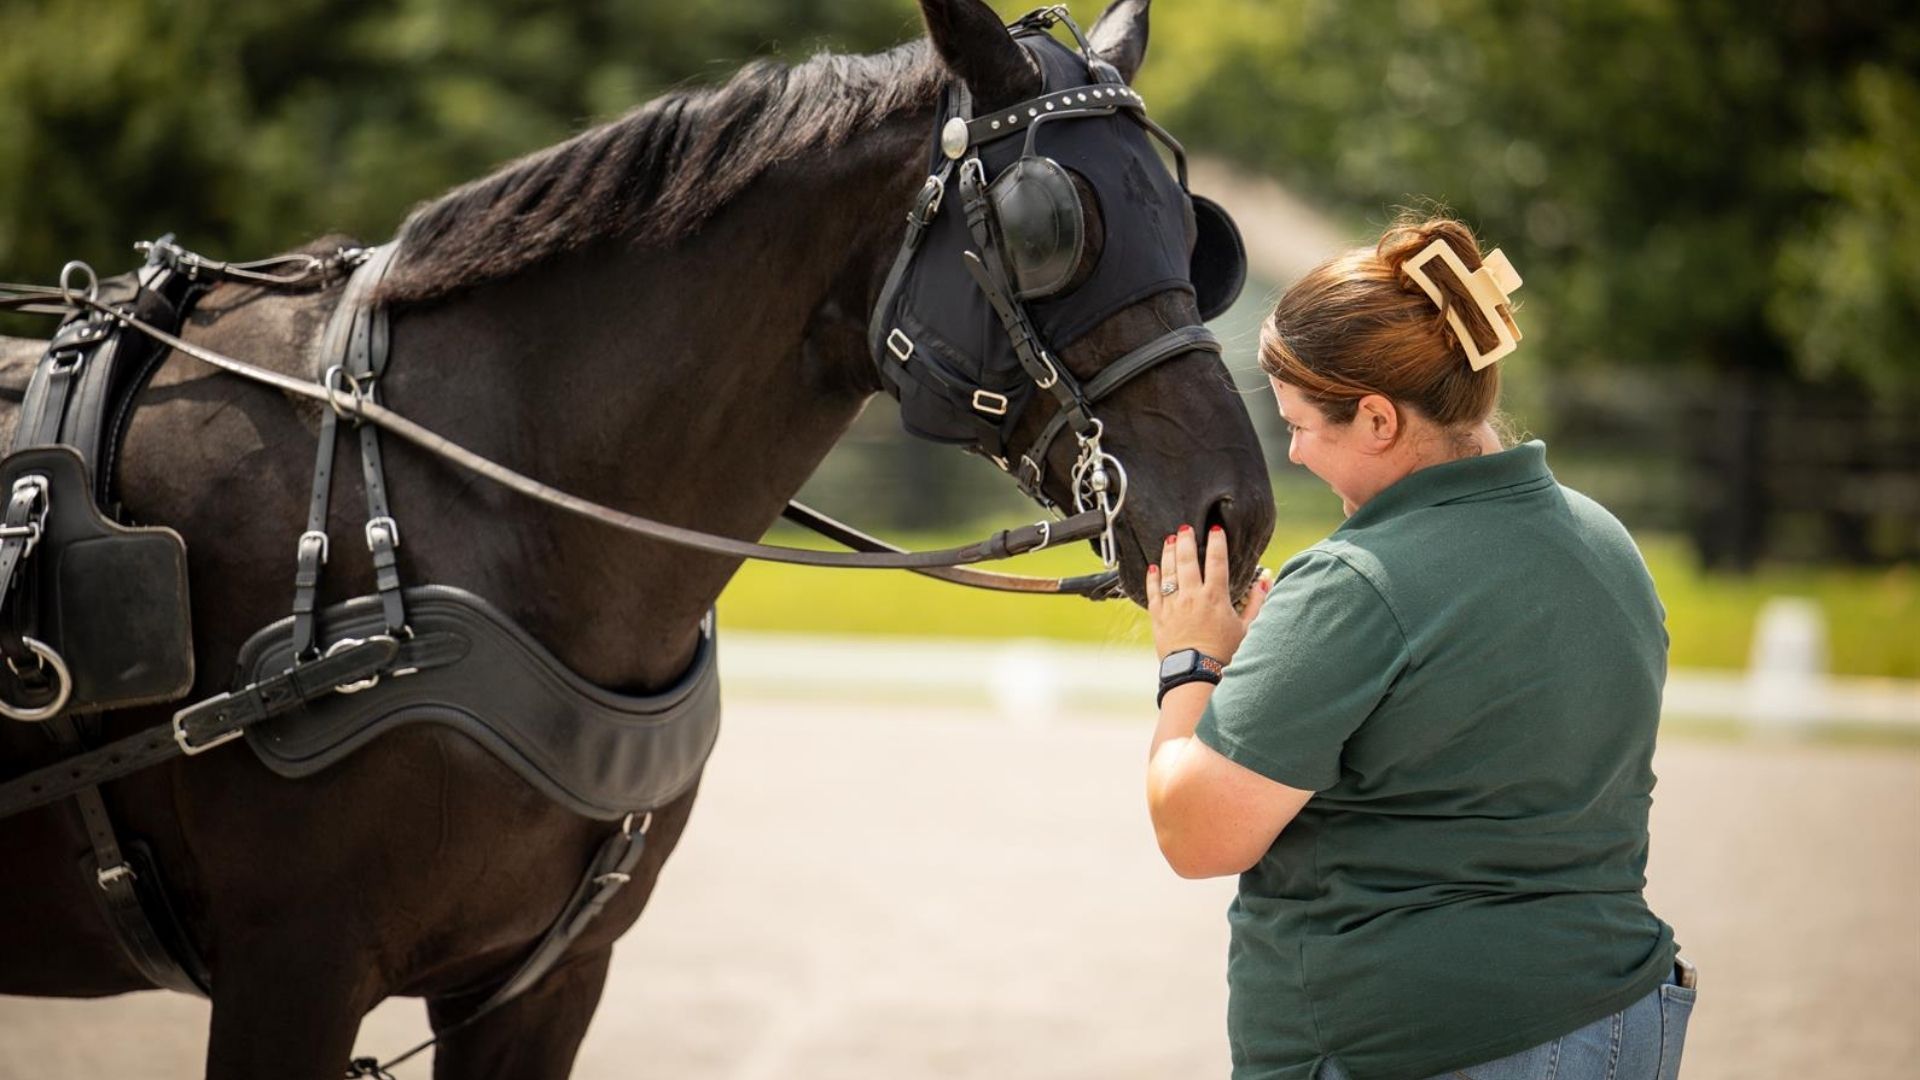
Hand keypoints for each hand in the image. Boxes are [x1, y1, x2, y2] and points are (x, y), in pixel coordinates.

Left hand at [1146, 525, 1269, 662]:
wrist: (1196, 674)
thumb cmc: (1224, 654)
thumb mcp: (1246, 628)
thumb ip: (1256, 602)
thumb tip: (1266, 580)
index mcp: (1215, 597)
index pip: (1217, 561)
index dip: (1217, 542)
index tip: (1215, 528)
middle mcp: (1192, 597)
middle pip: (1188, 561)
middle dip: (1186, 541)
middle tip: (1185, 528)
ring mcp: (1173, 606)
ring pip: (1169, 572)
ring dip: (1169, 554)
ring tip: (1170, 540)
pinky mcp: (1158, 617)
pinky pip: (1153, 592)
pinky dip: (1153, 578)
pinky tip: (1153, 567)